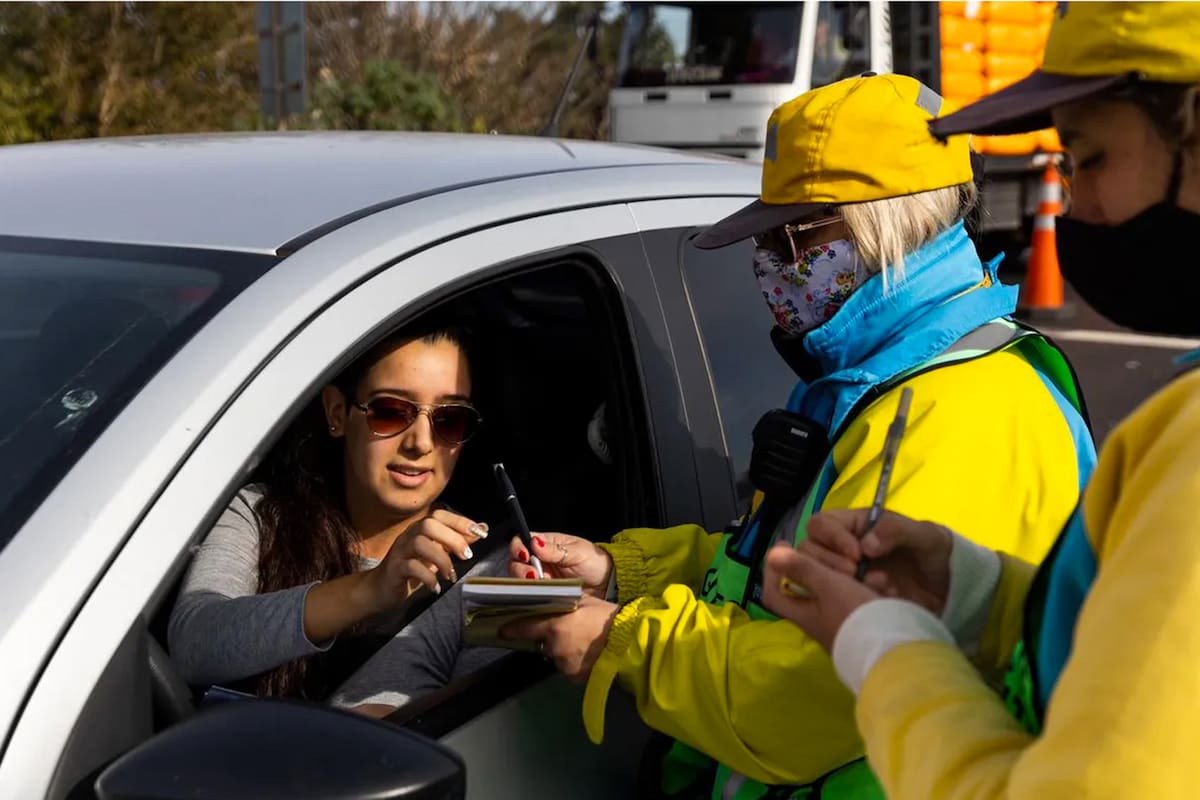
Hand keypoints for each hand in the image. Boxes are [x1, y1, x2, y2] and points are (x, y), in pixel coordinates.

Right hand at [370, 510, 487, 604]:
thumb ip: (457, 540)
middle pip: (429, 525)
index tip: (480, 532)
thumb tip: (481, 528)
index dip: (461, 521)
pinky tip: (435, 587)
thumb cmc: (411, 569)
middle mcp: (409, 535)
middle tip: (466, 556)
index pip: (440, 515)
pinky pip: (410, 567)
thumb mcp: (437, 553)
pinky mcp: (394, 569)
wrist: (381, 588)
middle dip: (452, 539)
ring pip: (420, 543)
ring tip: (450, 575)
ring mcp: (400, 551)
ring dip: (441, 559)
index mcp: (420, 529)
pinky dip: (427, 577)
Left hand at [500, 596, 618, 681]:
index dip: (513, 628)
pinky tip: (589, 654)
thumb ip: (564, 604)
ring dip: (564, 650)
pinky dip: (575, 661)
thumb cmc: (609, 618)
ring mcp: (564, 665)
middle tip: (569, 630)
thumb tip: (552, 601)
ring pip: (557, 656)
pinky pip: (569, 668)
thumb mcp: (585, 602)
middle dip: (551, 638)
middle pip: (543, 643)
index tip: (503, 630)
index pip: (525, 628)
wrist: (629, 643)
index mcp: (554, 626)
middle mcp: (555, 648)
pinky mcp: (575, 678)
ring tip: (584, 642)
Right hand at [509, 532, 612, 598]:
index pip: (521, 542)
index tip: (525, 555)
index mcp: (546, 544)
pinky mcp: (543, 595)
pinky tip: (541, 595)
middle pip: (516, 562)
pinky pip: (530, 595)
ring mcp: (540, 579)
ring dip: (526, 583)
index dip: (518, 548)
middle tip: (534, 575)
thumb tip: (535, 543)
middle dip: (521, 569)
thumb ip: (555, 550)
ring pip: (520, 580)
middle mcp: (539, 561)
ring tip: (541, 585)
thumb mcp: (577, 552)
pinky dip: (532, 596)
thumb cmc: (595, 563)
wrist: (608, 584)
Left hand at [762, 543, 879, 652]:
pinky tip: (883, 583)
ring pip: (839, 592)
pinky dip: (870, 589)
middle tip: (833, 554)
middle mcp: (819, 621)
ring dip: (852, 577)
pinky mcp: (866, 624)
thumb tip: (771, 554)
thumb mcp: (828, 586)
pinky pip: (861, 602)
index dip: (773, 570)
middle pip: (809, 590)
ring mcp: (843, 624)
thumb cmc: (855, 616)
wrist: (894, 650)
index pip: (774, 594)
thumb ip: (803, 569)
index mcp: (803, 614)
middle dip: (821, 568)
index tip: (784, 545)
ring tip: (865, 566)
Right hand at [799, 508, 953, 614]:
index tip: (856, 555)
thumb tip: (866, 545)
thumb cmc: (935, 554)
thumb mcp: (925, 536)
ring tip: (874, 588)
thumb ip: (897, 531)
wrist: (950, 591)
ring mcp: (843, 574)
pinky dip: (851, 600)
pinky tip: (878, 600)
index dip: (832, 537)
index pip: (822, 523)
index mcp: (856, 525)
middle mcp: (842, 547)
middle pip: (809, 548)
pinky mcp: (848, 597)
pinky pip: (832, 598)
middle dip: (830, 562)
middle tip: (856, 575)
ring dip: (839, 582)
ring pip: (816, 574)